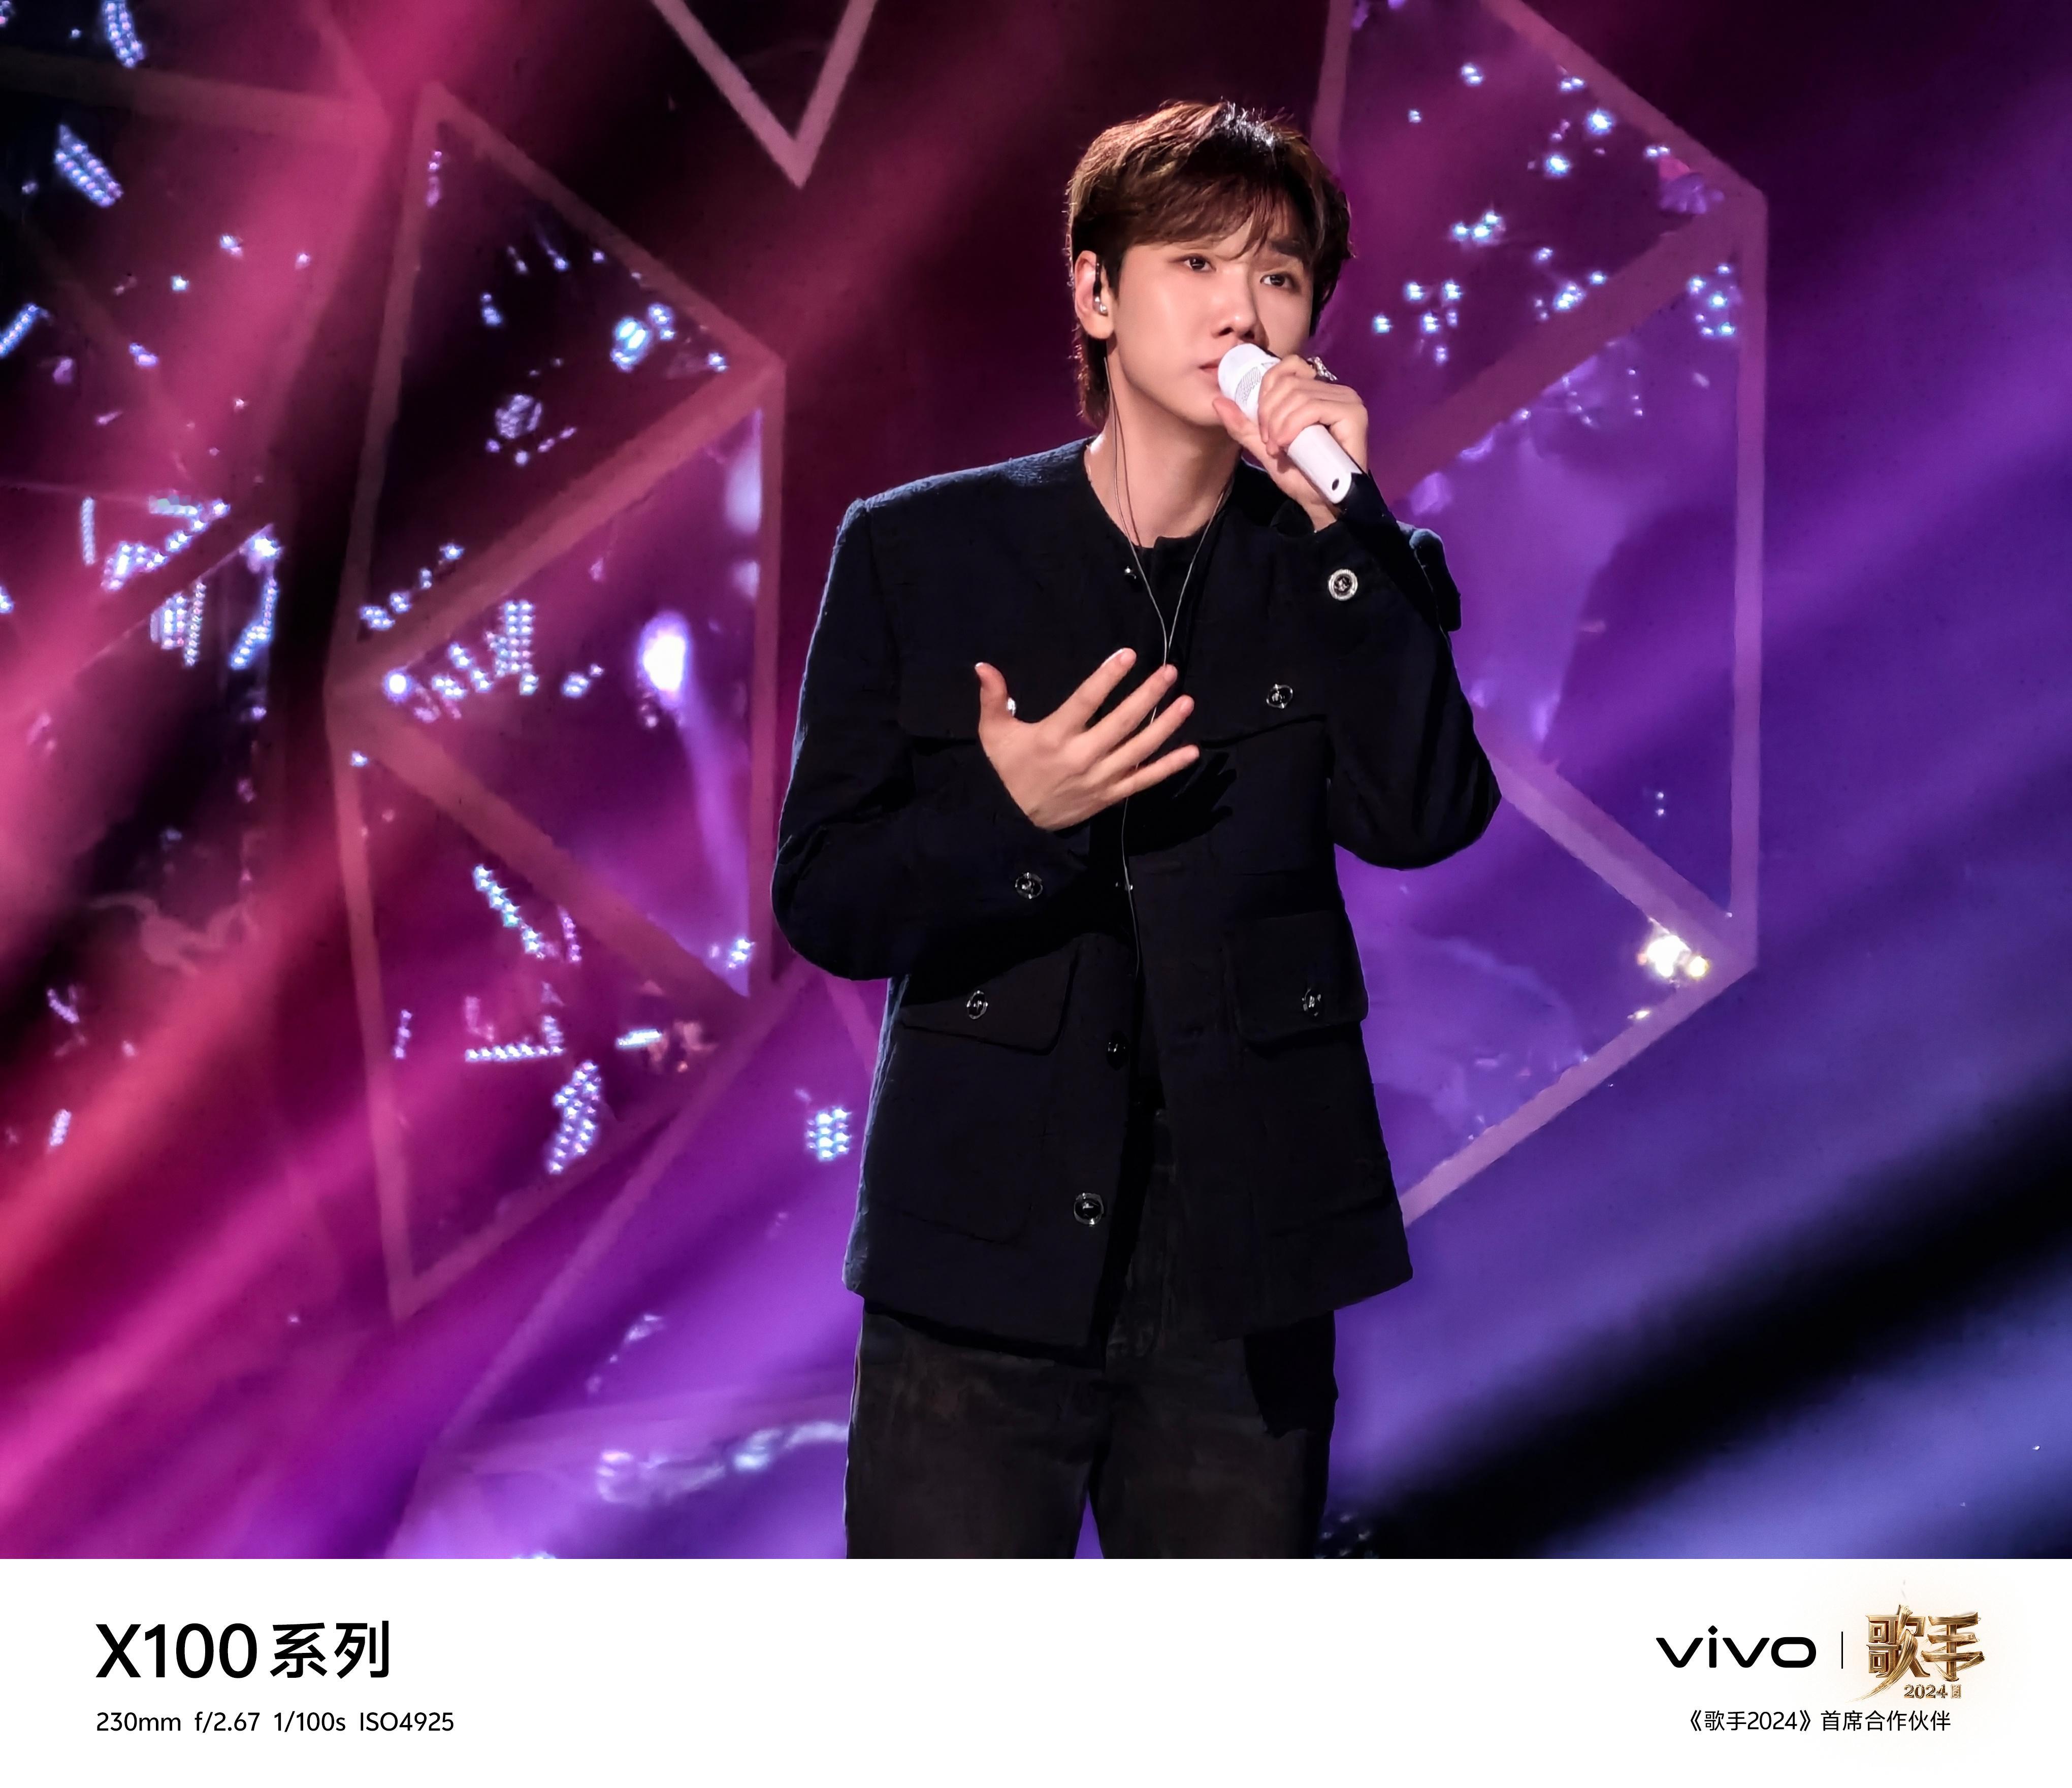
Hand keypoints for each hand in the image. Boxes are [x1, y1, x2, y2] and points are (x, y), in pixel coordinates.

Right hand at [974, 648, 1196, 829]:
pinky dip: (1169, 767)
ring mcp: (1100, 778)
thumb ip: (993, 699)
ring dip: (1166, 725)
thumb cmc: (1008, 771)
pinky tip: (1192, 752)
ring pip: (1139, 749)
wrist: (1014, 822)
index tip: (1128, 655)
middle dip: (1148, 695)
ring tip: (1186, 701)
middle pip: (1121, 722)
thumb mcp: (994, 734)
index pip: (1085, 701)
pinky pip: (1144, 780)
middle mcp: (1081, 757)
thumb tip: (983, 666)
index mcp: (1054, 737)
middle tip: (1169, 672)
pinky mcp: (1110, 796)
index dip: (1107, 677)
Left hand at [1211, 353, 1368, 529]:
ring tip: (1278, 448)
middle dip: (1268, 413)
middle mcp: (1333, 389)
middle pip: (1288, 382)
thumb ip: (1244, 425)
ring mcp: (1346, 399)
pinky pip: (1313, 407)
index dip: (1265, 393)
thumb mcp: (1265, 447)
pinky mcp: (1353, 413)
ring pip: (1298, 394)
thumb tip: (1218, 402)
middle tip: (1269, 443)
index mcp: (1315, 390)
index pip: (1285, 368)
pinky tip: (1287, 445)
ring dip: (1278, 424)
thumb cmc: (1301, 476)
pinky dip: (1293, 426)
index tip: (1262, 428)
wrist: (1322, 503)